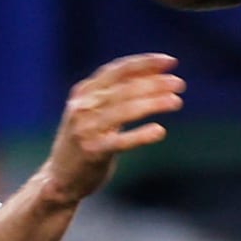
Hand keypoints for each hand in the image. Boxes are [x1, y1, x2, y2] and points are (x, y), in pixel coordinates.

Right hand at [41, 53, 184, 202]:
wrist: (60, 178)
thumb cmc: (87, 143)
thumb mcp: (95, 113)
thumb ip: (117, 96)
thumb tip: (154, 78)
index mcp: (84, 92)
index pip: (117, 70)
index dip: (144, 64)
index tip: (170, 62)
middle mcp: (83, 107)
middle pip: (124, 88)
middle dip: (155, 83)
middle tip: (179, 84)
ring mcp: (86, 129)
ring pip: (125, 110)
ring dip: (153, 103)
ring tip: (176, 101)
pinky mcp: (92, 152)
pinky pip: (121, 141)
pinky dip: (141, 135)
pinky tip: (160, 131)